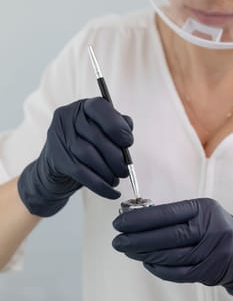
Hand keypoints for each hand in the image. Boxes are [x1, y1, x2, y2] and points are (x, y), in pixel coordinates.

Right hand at [18, 97, 132, 216]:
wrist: (54, 170)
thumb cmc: (85, 148)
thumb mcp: (101, 133)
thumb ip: (117, 127)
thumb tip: (127, 132)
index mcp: (82, 107)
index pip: (100, 108)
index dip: (117, 126)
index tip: (128, 142)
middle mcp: (67, 118)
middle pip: (97, 137)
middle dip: (116, 157)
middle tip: (125, 170)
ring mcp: (58, 138)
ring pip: (89, 156)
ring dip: (108, 172)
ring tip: (116, 179)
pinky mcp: (57, 159)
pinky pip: (82, 173)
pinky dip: (100, 186)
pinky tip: (112, 192)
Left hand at [112, 198, 232, 294]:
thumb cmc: (213, 227)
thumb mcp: (200, 212)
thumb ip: (174, 216)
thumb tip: (137, 219)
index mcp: (203, 209)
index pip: (166, 214)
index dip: (140, 220)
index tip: (120, 223)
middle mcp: (209, 229)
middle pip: (166, 236)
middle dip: (136, 239)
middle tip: (118, 241)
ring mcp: (210, 252)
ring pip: (170, 256)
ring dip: (144, 254)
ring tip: (127, 251)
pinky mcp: (208, 272)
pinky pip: (178, 273)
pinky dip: (159, 269)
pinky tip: (146, 263)